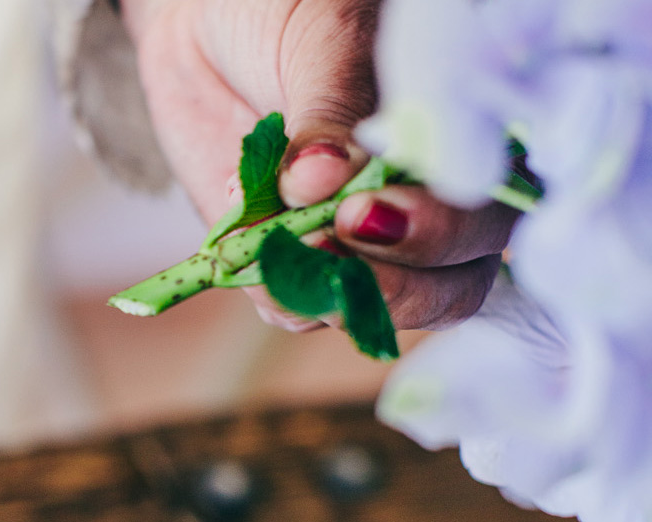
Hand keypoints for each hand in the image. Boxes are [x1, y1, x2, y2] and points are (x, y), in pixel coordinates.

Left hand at [120, 0, 517, 330]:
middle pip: (454, 284)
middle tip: (334, 229)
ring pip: (384, 310)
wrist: (209, 22)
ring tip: (285, 247)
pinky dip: (279, 293)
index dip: (444, 228)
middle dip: (397, 276)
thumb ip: (335, 108)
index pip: (493, 214)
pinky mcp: (300, 263)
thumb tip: (323, 180)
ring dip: (338, 296)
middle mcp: (431, 206)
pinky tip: (246, 251)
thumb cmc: (290, 11)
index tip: (370, 208)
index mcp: (467, 144)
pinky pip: (302, 310)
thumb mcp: (326, 38)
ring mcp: (366, 245)